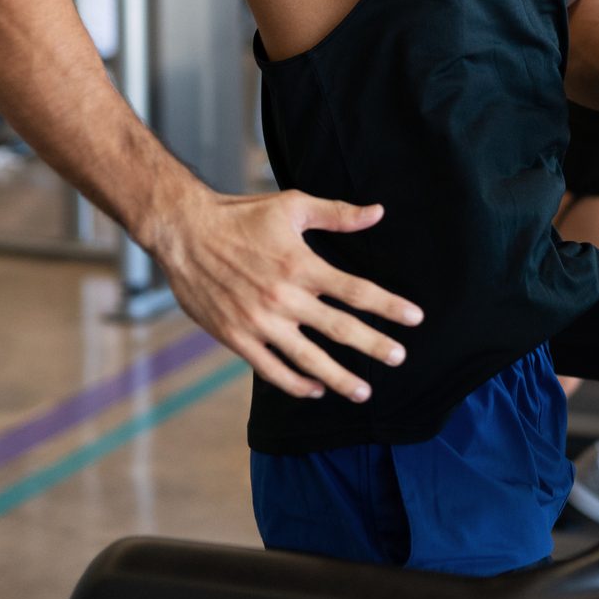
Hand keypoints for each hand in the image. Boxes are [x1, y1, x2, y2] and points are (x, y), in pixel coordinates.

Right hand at [151, 190, 421, 401]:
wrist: (184, 232)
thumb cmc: (240, 215)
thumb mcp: (291, 206)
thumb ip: (337, 215)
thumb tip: (378, 212)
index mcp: (302, 265)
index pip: (356, 291)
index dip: (389, 306)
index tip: (415, 318)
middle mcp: (284, 298)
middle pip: (340, 329)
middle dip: (374, 346)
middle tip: (399, 358)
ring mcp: (260, 322)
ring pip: (308, 358)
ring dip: (339, 377)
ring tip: (363, 391)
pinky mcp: (237, 337)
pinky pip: (271, 370)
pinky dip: (295, 383)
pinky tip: (315, 389)